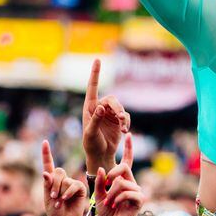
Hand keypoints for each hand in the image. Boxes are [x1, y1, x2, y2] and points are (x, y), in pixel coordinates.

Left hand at [42, 140, 88, 215]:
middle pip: (58, 171)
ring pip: (64, 180)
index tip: (45, 142)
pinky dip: (67, 193)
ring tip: (58, 203)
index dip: (46, 153)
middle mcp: (62, 179)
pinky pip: (73, 185)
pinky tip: (65, 200)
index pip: (49, 164)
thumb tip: (45, 173)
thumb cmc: (54, 211)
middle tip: (52, 197)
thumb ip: (47, 184)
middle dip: (54, 184)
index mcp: (52, 179)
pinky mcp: (79, 188)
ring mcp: (71, 183)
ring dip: (59, 192)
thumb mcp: (46, 197)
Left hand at [81, 59, 129, 175]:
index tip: (98, 59)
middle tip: (120, 118)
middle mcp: (99, 108)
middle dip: (117, 108)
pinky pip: (125, 116)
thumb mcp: (90, 134)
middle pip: (112, 99)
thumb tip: (101, 106)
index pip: (92, 87)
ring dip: (123, 116)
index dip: (95, 73)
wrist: (100, 155)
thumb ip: (95, 120)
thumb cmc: (91, 145)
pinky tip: (124, 131)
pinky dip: (126, 122)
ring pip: (120, 107)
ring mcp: (109, 113)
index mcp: (89, 107)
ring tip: (122, 128)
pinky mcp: (118, 120)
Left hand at [95, 135, 143, 215]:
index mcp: (123, 179)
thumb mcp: (98, 195)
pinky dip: (118, 198)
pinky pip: (128, 192)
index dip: (129, 148)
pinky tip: (114, 205)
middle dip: (111, 176)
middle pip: (123, 168)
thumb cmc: (106, 212)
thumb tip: (102, 168)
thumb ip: (100, 182)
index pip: (127, 161)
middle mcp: (132, 182)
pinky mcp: (140, 199)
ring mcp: (137, 190)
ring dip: (112, 193)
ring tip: (108, 203)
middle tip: (105, 187)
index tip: (129, 134)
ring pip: (122, 182)